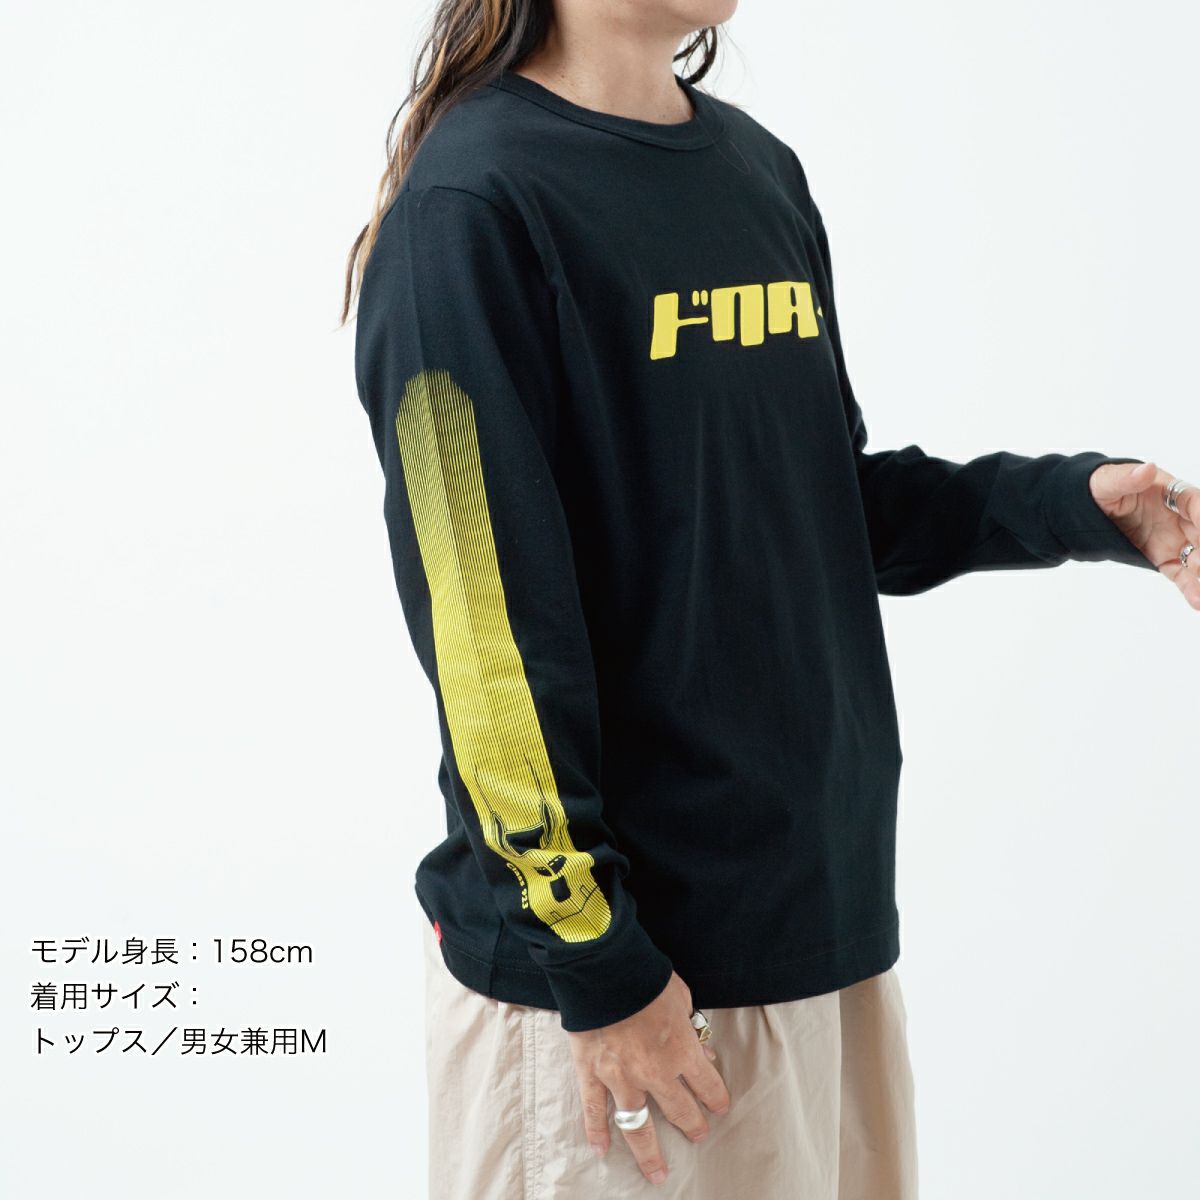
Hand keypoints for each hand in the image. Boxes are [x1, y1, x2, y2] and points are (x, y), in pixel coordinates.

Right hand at [566, 970, 730, 1186]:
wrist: (605, 969)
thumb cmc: (645, 977)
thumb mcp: (681, 998)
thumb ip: (691, 1027)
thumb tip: (701, 1051)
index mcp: (681, 1051)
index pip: (706, 1084)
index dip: (716, 1097)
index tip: (719, 1107)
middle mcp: (654, 1072)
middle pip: (678, 1109)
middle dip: (692, 1125)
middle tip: (698, 1134)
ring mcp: (621, 1077)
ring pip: (638, 1125)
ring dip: (649, 1153)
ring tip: (657, 1173)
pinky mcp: (591, 1072)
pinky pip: (594, 1109)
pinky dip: (596, 1131)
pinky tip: (601, 1150)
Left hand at [1090, 461, 1199, 609]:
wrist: (1087, 508)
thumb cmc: (1101, 488)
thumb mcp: (1106, 482)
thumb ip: (1126, 478)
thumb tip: (1146, 469)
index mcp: (1170, 493)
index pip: (1194, 502)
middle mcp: (1180, 518)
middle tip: (1198, 562)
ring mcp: (1175, 540)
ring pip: (1198, 558)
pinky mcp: (1165, 559)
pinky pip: (1182, 575)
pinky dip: (1192, 588)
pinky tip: (1198, 601)